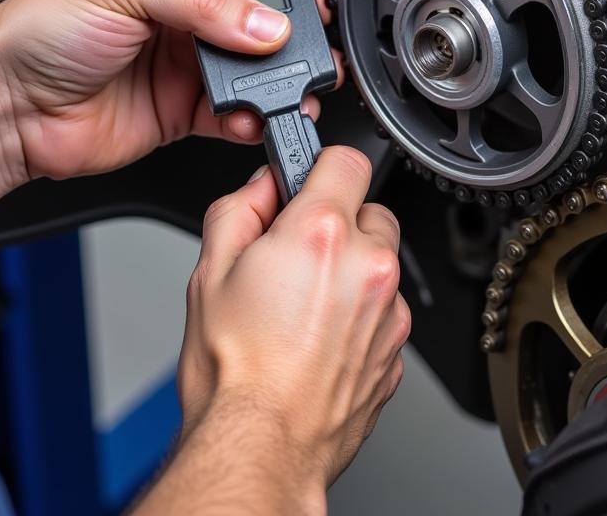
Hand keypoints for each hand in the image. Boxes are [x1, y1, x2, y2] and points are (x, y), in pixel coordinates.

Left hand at [0, 0, 339, 237]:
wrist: (7, 109)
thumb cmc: (39, 29)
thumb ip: (202, 2)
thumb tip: (265, 23)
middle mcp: (189, 0)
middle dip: (304, 10)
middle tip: (326, 23)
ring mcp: (193, 53)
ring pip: (263, 56)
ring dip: (288, 68)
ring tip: (304, 75)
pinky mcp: (190, 103)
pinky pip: (242, 107)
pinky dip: (258, 113)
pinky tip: (255, 112)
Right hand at [135, 148, 408, 515]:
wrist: (260, 446)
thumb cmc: (233, 371)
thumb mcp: (209, 271)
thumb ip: (239, 208)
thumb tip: (263, 186)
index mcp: (320, 233)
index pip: (347, 159)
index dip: (321, 168)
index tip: (308, 184)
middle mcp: (366, 264)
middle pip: (369, 211)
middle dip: (337, 224)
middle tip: (298, 258)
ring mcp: (389, 309)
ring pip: (380, 262)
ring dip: (352, 270)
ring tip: (306, 307)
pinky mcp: (397, 348)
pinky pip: (386, 309)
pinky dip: (362, 314)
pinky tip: (322, 339)